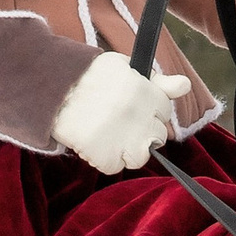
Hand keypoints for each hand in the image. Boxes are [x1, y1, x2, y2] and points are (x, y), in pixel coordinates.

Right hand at [53, 53, 191, 171]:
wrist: (50, 87)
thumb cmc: (88, 76)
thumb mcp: (124, 68)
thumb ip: (156, 80)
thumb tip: (185, 86)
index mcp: (143, 91)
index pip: (164, 112)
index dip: (149, 111)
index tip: (133, 108)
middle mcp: (136, 115)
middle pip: (157, 137)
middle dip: (142, 132)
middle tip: (120, 124)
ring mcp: (120, 136)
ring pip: (140, 157)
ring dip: (127, 151)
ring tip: (110, 138)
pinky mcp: (102, 154)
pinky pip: (113, 167)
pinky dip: (103, 159)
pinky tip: (93, 144)